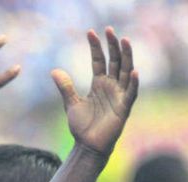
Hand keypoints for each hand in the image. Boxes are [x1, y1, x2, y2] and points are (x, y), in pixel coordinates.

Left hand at [51, 27, 138, 156]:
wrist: (87, 147)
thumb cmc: (82, 127)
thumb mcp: (71, 103)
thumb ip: (65, 87)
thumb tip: (54, 70)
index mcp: (99, 84)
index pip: (99, 61)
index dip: (96, 47)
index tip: (90, 33)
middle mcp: (111, 87)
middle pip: (115, 61)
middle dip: (113, 45)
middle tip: (110, 30)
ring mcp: (119, 96)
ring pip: (125, 72)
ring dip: (126, 57)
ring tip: (125, 40)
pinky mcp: (124, 109)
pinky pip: (130, 93)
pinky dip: (133, 83)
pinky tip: (134, 71)